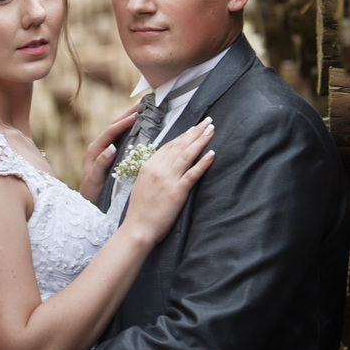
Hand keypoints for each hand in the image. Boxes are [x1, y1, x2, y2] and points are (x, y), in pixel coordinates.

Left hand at [78, 105, 136, 203]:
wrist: (88, 201)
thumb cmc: (91, 192)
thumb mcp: (95, 179)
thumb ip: (101, 164)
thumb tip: (110, 148)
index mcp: (95, 149)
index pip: (111, 131)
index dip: (123, 122)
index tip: (137, 115)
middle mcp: (100, 146)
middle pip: (115, 125)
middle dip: (128, 112)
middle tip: (143, 102)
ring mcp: (106, 148)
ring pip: (118, 128)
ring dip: (129, 117)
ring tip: (143, 107)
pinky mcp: (111, 153)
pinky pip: (122, 136)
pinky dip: (131, 128)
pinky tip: (140, 124)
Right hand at [124, 117, 215, 242]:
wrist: (138, 228)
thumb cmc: (139, 210)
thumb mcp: (141, 185)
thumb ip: (152, 172)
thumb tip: (163, 164)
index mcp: (148, 166)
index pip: (168, 146)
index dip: (183, 136)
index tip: (193, 128)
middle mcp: (158, 169)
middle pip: (179, 146)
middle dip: (195, 132)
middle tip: (208, 121)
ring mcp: (167, 180)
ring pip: (187, 155)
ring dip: (201, 141)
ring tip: (211, 130)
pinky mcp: (177, 192)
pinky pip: (192, 174)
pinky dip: (203, 162)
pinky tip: (212, 153)